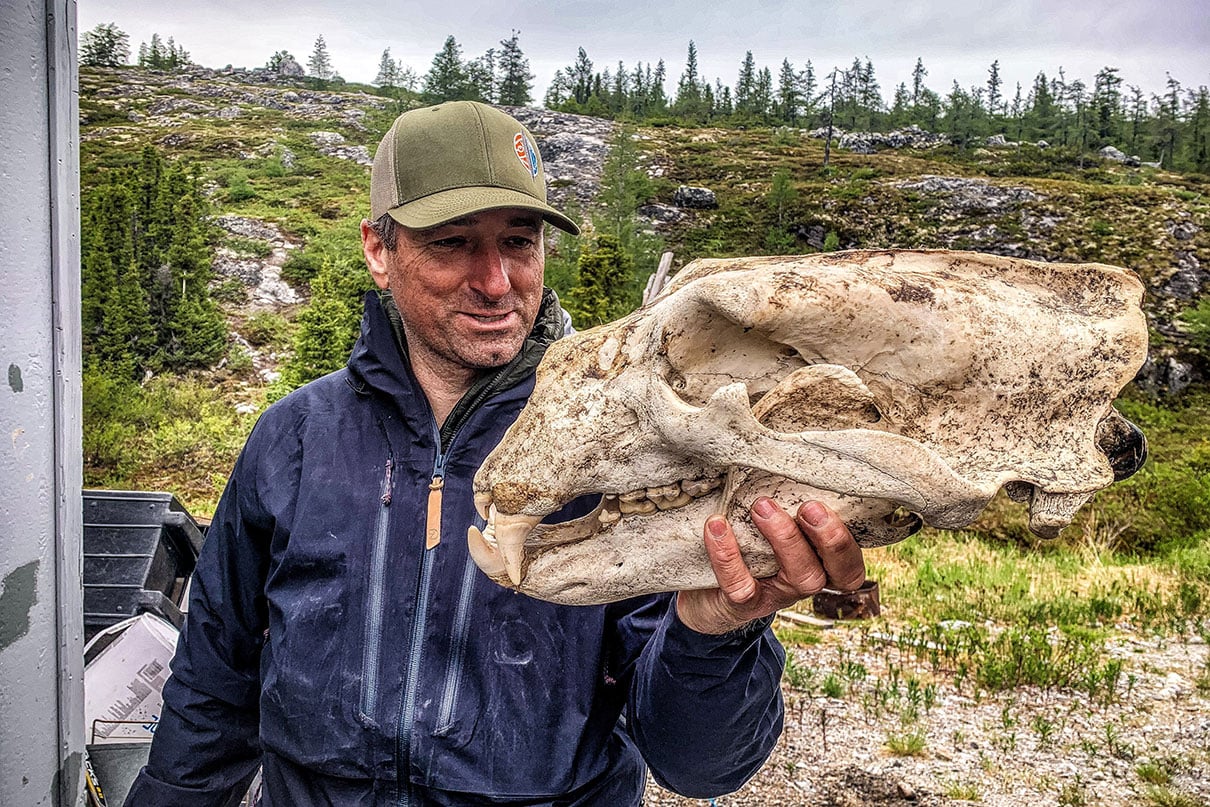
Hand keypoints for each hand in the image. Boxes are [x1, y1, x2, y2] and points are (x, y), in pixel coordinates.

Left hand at [675, 498, 865, 634]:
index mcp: (819, 561)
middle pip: (838, 571)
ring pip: (800, 577)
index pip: (852, 561)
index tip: (825, 503)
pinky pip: (741, 585)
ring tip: (761, 506)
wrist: (702, 592)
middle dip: (829, 537)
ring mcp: (776, 595)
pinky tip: (717, 525)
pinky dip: (728, 554)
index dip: (848, 540)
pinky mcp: (742, 604)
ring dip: (785, 539)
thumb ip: (785, 499)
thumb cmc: (746, 543)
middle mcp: (806, 581)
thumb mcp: (771, 522)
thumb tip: (784, 448)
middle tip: (809, 506)